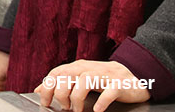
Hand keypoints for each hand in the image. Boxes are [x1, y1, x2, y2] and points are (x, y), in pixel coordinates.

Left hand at [35, 60, 151, 111]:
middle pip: (68, 75)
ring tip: (77, 109)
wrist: (135, 76)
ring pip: (85, 81)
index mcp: (78, 67)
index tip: (45, 101)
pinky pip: (109, 92)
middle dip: (61, 93)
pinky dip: (102, 102)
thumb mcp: (80, 78)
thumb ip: (62, 82)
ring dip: (77, 97)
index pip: (57, 73)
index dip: (47, 86)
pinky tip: (98, 110)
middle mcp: (89, 69)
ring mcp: (105, 76)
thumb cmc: (104, 79)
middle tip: (63, 107)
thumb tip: (40, 89)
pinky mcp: (119, 85)